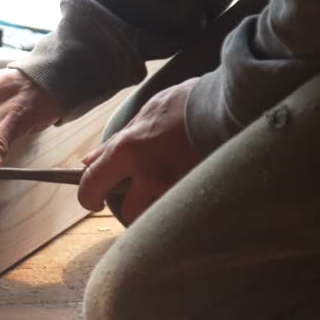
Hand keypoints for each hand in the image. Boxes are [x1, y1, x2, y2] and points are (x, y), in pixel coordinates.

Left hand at [78, 78, 200, 222]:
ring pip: (158, 216)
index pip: (93, 183)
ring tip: (168, 192)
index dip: (87, 197)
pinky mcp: (201, 194)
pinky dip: (182, 206)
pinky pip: (183, 211)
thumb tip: (89, 161)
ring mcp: (178, 187)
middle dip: (131, 208)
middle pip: (129, 211)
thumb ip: (116, 141)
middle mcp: (150, 174)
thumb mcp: (145, 114)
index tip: (93, 201)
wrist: (232, 102)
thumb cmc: (186, 103)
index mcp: (129, 149)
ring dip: (159, 209)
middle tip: (137, 199)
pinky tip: (190, 191)